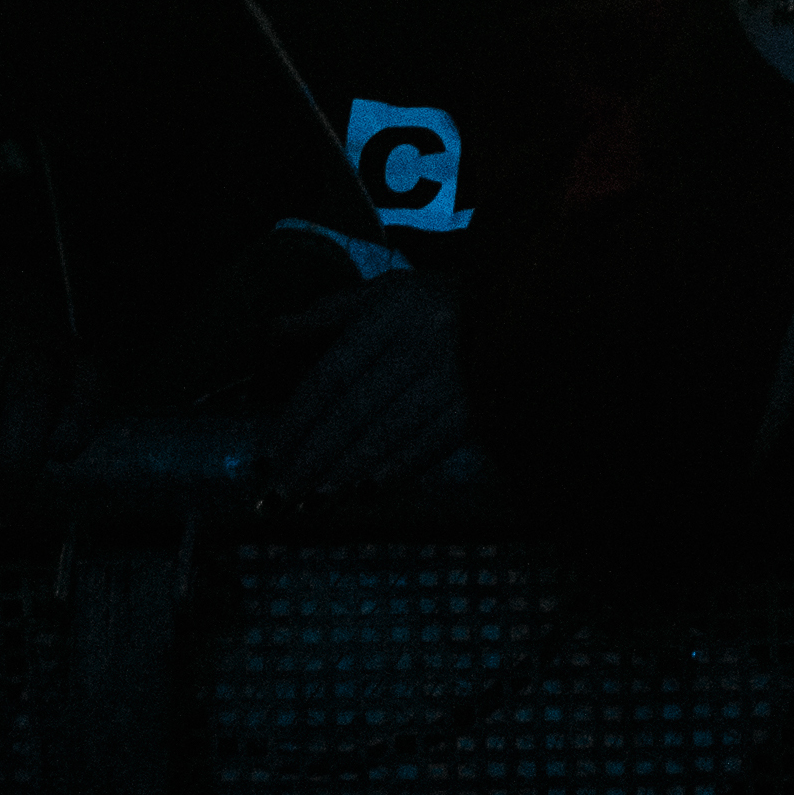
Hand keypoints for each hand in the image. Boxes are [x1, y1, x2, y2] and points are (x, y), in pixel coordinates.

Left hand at [256, 270, 471, 497]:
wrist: (527, 302)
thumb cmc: (440, 301)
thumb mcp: (387, 291)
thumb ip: (331, 312)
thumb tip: (275, 333)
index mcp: (394, 309)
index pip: (333, 373)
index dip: (297, 419)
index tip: (266, 457)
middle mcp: (423, 339)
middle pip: (356, 409)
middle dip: (313, 458)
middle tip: (279, 498)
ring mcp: (458, 372)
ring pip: (392, 430)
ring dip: (349, 471)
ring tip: (314, 503)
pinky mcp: (485, 400)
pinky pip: (436, 441)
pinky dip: (401, 468)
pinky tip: (369, 491)